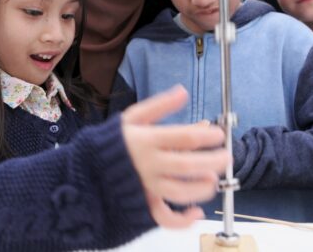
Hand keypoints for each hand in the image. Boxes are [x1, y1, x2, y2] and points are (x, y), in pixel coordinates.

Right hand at [121, 85, 228, 227]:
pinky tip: (196, 212)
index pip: (185, 137)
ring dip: (202, 188)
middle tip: (226, 157)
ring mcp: (147, 186)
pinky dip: (183, 220)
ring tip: (212, 180)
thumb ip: (159, 105)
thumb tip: (183, 92)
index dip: (208, 136)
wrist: (86, 168)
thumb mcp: (132, 117)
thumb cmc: (112, 141)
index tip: (218, 134)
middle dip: (213, 161)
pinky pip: (164, 217)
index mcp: (147, 140)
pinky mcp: (144, 204)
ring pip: (181, 191)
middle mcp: (149, 164)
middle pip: (189, 164)